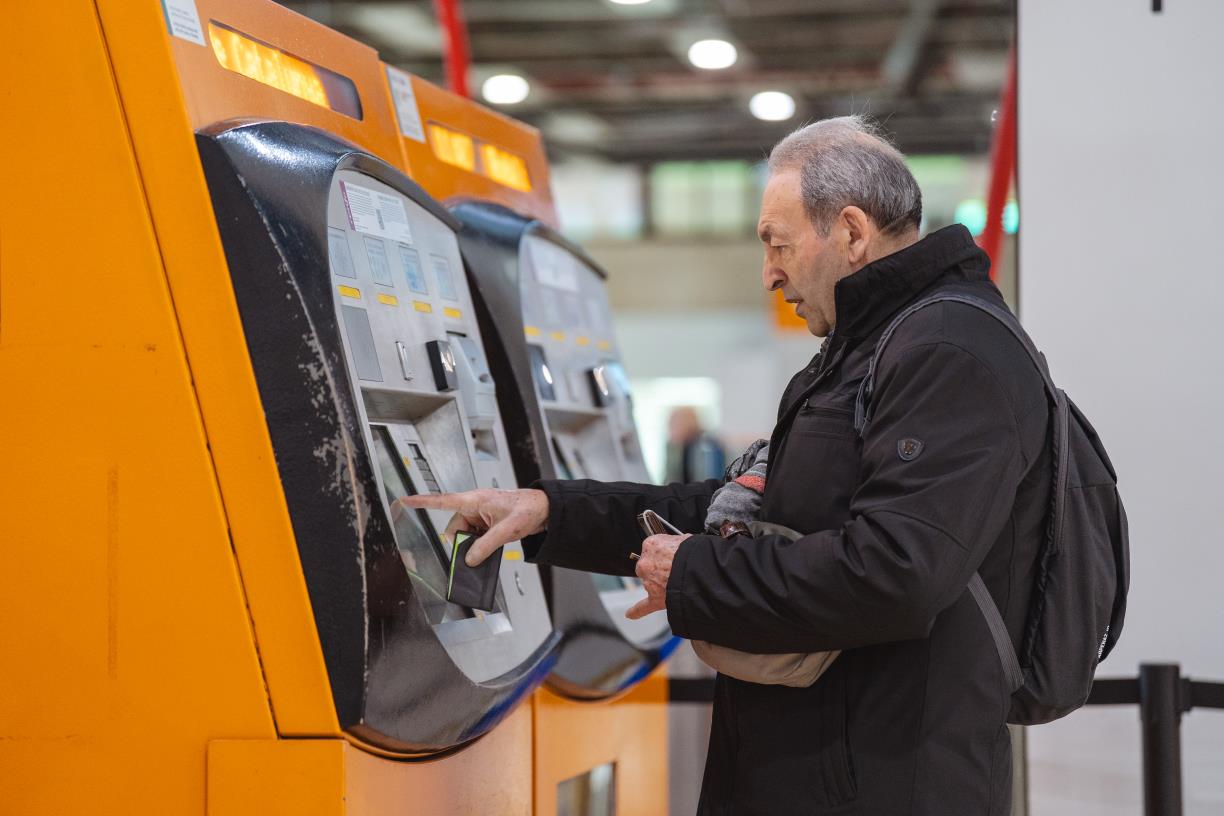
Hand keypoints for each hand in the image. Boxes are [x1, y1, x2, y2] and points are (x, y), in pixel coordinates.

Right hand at [400, 488, 548, 565]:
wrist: (544, 509)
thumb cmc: (528, 508)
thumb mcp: (506, 530)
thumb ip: (486, 546)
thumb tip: (470, 559)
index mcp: (475, 500)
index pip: (443, 501)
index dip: (422, 502)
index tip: (404, 500)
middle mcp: (474, 506)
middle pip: (454, 527)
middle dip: (463, 541)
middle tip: (478, 549)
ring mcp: (480, 515)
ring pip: (465, 534)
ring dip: (474, 543)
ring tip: (493, 542)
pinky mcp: (486, 522)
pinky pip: (475, 536)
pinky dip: (480, 543)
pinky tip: (492, 544)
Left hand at [625, 533, 689, 619]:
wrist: (701, 570)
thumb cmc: (695, 554)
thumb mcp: (685, 540)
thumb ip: (676, 545)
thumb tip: (681, 549)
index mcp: (652, 545)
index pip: (652, 548)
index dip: (663, 553)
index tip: (671, 555)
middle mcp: (646, 563)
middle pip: (648, 567)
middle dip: (659, 569)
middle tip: (675, 570)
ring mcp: (649, 582)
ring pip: (649, 583)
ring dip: (660, 585)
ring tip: (679, 583)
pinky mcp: (655, 598)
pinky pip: (643, 606)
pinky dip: (637, 611)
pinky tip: (631, 614)